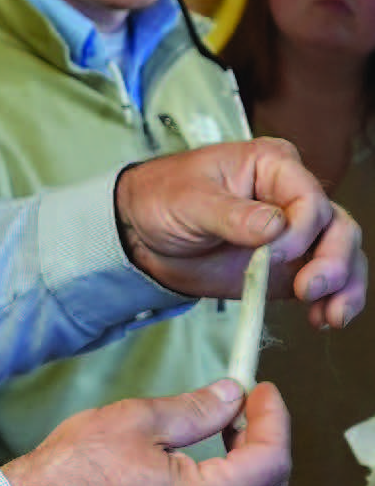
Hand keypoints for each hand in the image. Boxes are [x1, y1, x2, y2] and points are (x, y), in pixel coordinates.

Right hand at [2, 378, 289, 485]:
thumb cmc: (73, 471)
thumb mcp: (137, 421)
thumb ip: (196, 409)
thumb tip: (230, 396)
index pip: (270, 460)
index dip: (274, 419)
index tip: (262, 390)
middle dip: (267, 442)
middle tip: (247, 406)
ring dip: (251, 469)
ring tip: (228, 430)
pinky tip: (205, 464)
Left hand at [114, 137, 365, 329]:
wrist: (141, 233)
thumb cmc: (163, 198)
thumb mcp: (189, 200)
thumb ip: (232, 214)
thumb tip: (275, 227)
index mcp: (273, 166)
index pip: (310, 196)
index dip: (301, 229)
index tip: (275, 254)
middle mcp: (292, 197)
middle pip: (337, 226)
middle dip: (333, 260)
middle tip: (309, 289)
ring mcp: (294, 234)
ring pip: (341, 254)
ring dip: (344, 285)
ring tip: (330, 315)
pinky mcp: (287, 267)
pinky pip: (324, 282)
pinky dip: (331, 300)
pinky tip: (322, 319)